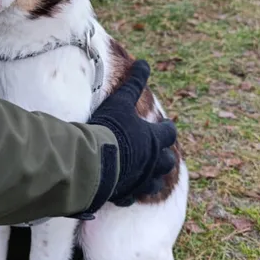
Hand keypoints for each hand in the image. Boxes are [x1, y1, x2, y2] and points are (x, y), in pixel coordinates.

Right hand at [82, 61, 177, 215]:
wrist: (91, 162)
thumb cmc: (108, 129)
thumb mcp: (120, 102)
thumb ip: (133, 83)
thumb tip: (145, 62)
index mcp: (153, 140)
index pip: (168, 133)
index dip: (167, 129)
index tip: (166, 126)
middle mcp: (151, 163)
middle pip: (167, 161)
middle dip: (165, 156)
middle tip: (161, 152)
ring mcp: (138, 182)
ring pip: (153, 184)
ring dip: (152, 178)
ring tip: (149, 176)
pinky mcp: (122, 195)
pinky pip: (130, 197)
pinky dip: (129, 194)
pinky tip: (124, 193)